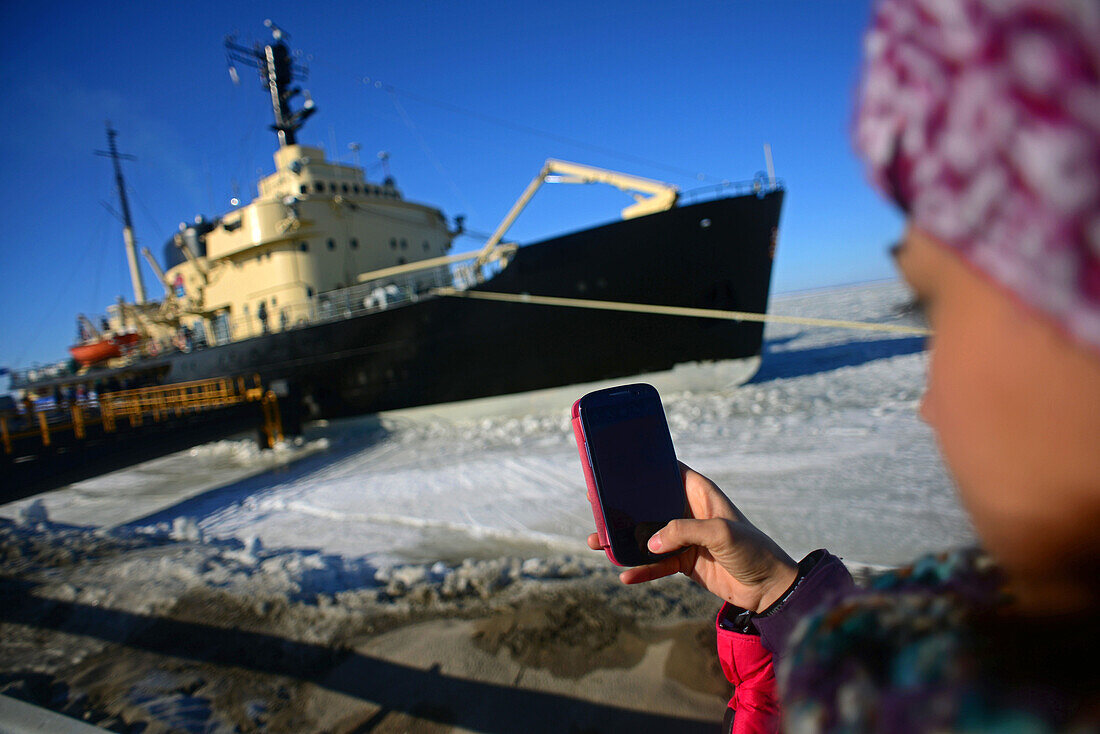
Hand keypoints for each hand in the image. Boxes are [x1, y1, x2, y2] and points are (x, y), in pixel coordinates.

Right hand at [587, 462, 797, 613]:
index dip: (646, 468)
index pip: (669, 472)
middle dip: (624, 506)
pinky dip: (641, 571)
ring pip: (647, 536)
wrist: (769, 588)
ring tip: (597, 543)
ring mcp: (685, 538)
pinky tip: (625, 576)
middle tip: (595, 504)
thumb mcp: (721, 533)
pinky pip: (656, 565)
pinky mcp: (684, 562)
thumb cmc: (753, 550)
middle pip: (650, 504)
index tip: (617, 466)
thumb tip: (651, 542)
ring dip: (624, 540)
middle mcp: (689, 512)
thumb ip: (683, 531)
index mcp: (700, 494)